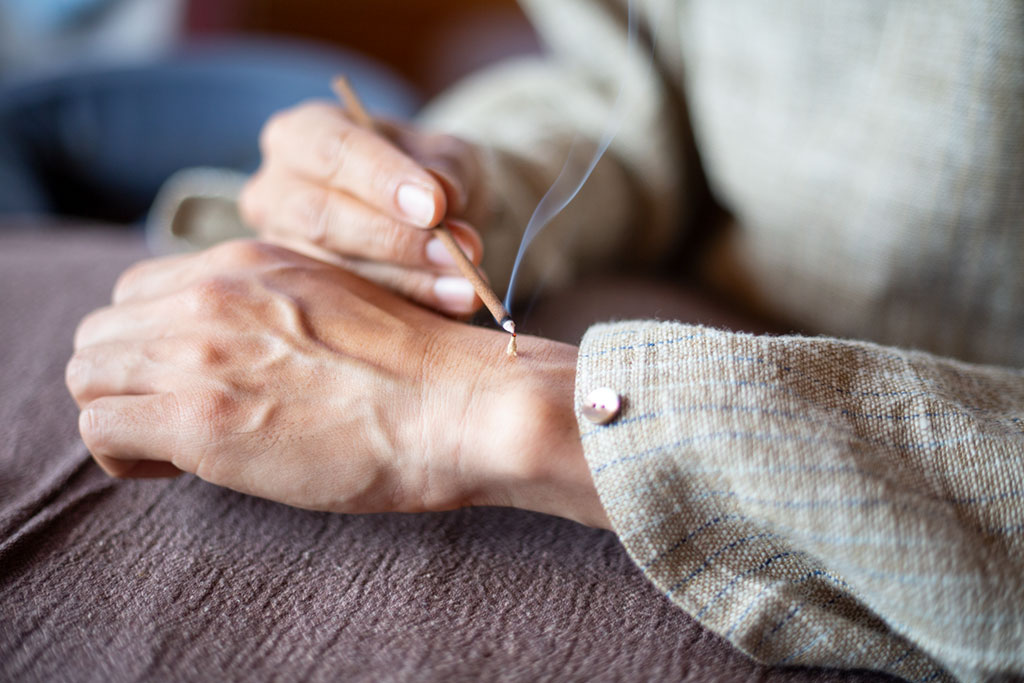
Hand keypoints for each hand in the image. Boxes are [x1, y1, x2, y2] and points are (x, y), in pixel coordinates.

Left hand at [66, 241, 607, 527]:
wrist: (459, 404)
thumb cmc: (420, 371)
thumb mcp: (334, 305)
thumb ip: (270, 312)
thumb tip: (236, 354)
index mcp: (246, 262)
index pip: (139, 292)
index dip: (150, 343)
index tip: (184, 381)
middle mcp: (211, 293)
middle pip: (102, 331)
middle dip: (125, 378)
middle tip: (170, 418)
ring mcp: (201, 352)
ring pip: (88, 374)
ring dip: (119, 412)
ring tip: (170, 448)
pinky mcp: (199, 418)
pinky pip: (101, 428)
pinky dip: (124, 455)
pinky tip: (174, 469)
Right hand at [239, 101, 488, 316]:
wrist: (434, 215)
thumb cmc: (429, 172)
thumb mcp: (447, 154)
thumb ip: (445, 168)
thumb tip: (444, 195)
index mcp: (300, 135)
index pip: (332, 151)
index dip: (382, 180)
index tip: (436, 206)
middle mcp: (276, 193)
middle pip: (321, 217)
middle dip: (396, 240)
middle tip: (459, 252)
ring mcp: (280, 252)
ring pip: (335, 273)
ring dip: (410, 282)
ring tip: (469, 286)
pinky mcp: (304, 299)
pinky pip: (351, 311)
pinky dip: (412, 310)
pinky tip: (455, 305)